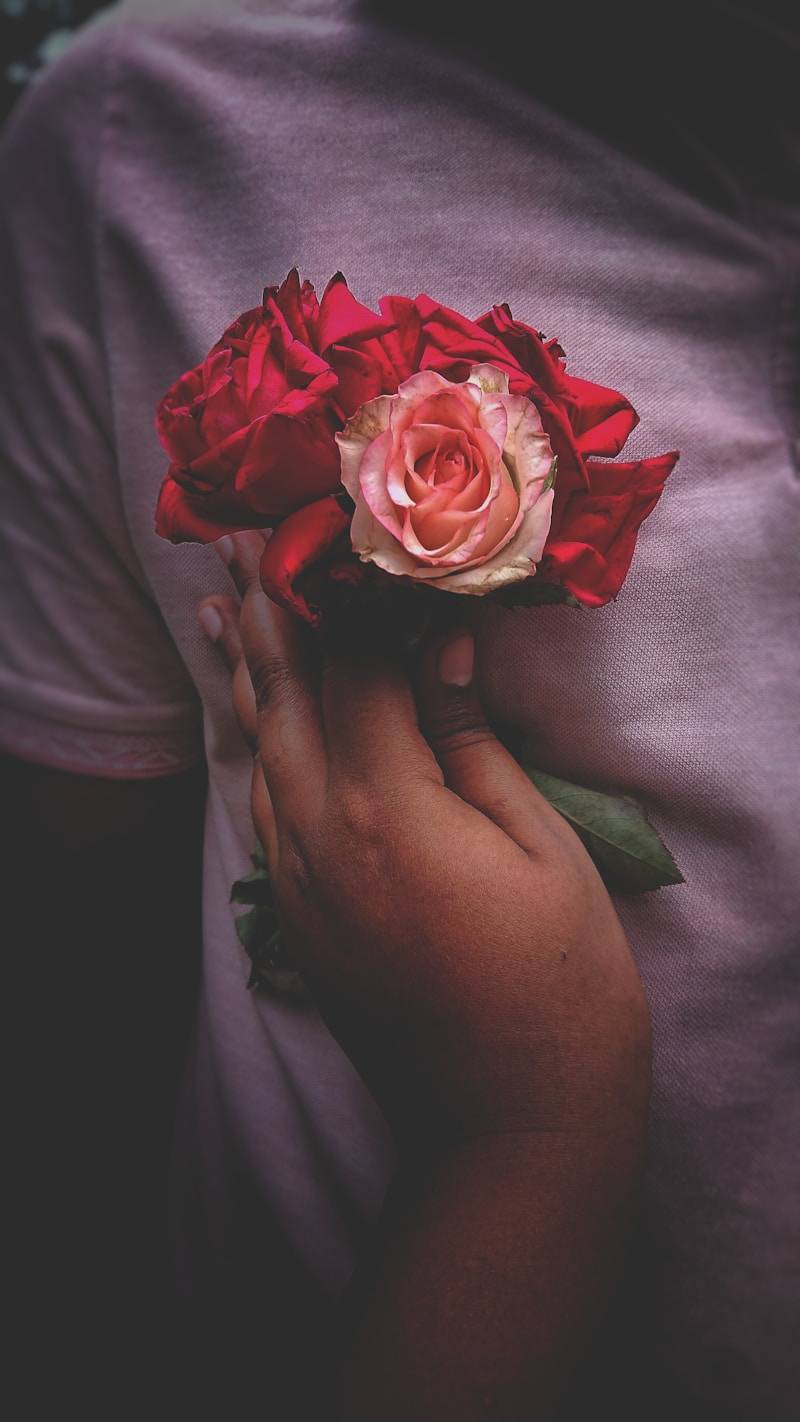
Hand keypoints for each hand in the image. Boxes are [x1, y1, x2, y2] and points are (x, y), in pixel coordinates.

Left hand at [200, 533, 649, 1150]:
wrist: (506, 1126)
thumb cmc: (557, 988)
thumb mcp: (542, 850)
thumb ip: (475, 745)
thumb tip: (440, 655)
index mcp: (387, 807)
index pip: (353, 669)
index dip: (346, 596)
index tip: (330, 532)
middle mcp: (319, 835)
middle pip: (283, 698)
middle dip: (263, 614)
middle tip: (239, 545)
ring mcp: (297, 882)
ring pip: (257, 752)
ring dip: (243, 675)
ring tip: (221, 611)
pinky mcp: (296, 919)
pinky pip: (262, 809)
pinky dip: (252, 747)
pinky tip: (250, 722)